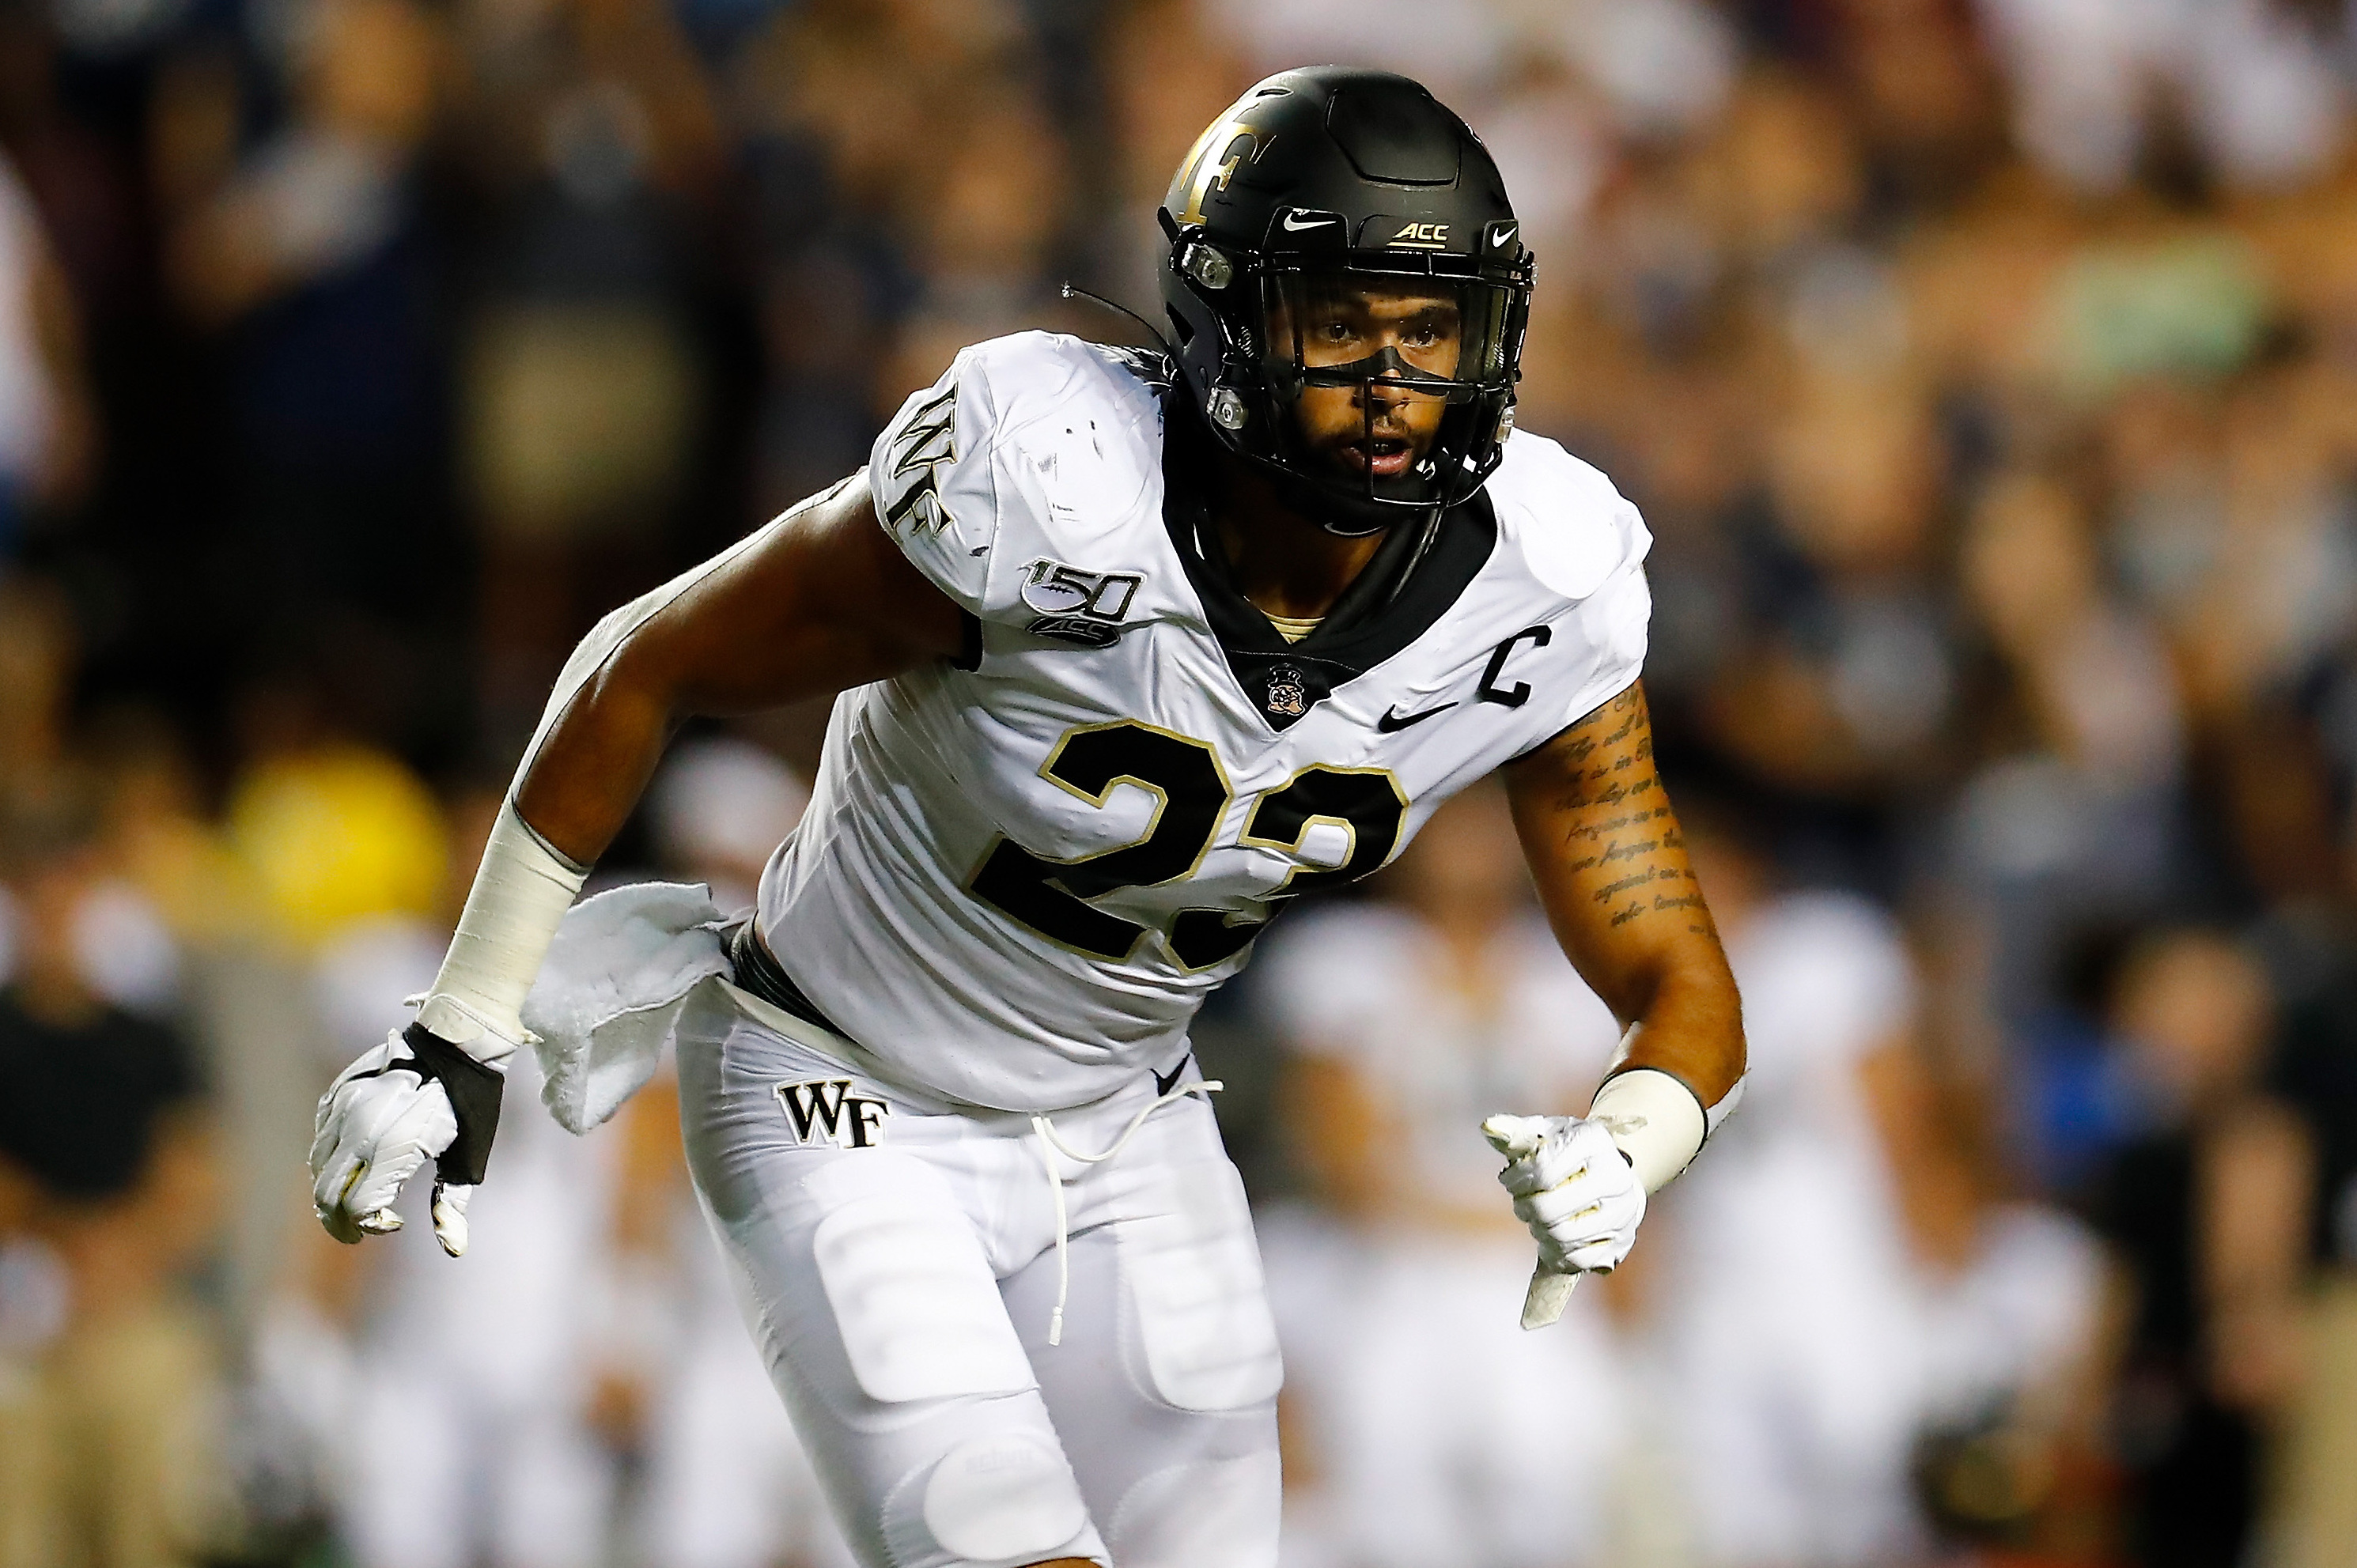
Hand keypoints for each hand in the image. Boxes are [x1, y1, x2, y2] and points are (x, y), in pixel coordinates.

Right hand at [310, 1022, 506, 1256]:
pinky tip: (353, 1164)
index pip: (359, 1208)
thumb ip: (452, 1204)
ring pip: (316, 1167)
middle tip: (359, 1231)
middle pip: (326, 1195)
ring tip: (354, 1200)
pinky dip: (328, 1161)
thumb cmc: (469, 1105)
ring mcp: (344, 1109)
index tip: (394, 1223)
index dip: (372, 1226)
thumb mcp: (468, 1156)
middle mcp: (361, 1130)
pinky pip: (319, 1138)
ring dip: (330, 1192)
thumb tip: (454, 1249)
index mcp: (394, 1149)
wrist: (456, 1043)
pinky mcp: (335, 1094)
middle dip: (340, 1222)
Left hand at [1482, 1113, 1646, 1326]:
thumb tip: (1487, 1128)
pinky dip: (1558, 1253)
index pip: (1542, 1169)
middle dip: (1524, 1209)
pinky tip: (1553, 1238)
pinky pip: (1578, 1260)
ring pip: (1562, 1237)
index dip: (1515, 1180)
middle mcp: (1615, 1176)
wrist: (1613, 1174)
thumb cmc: (1568, 1151)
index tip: (1509, 1180)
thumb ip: (1514, 1133)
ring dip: (1538, 1231)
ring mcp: (1622, 1212)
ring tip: (1537, 1220)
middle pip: (1549, 1209)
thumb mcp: (1544, 1133)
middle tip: (1521, 1205)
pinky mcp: (1623, 1241)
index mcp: (1594, 1141)